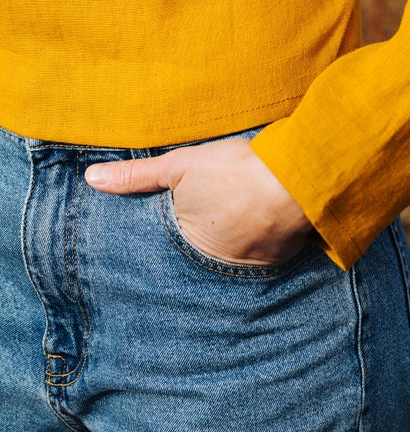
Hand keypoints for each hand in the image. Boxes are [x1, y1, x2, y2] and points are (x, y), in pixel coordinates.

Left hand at [84, 139, 313, 265]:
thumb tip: (92, 179)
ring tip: (229, 233)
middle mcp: (216, 264)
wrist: (296, 178)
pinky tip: (259, 232)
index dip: (169, 236)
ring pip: (231, 262)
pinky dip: (258, 248)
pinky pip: (261, 259)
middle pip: (199, 259)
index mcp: (187, 242)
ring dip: (230, 250)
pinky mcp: (279, 260)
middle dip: (198, 250)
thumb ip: (136, 175)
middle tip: (204, 232)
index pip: (165, 250)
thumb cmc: (235, 170)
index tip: (174, 228)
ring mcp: (249, 266)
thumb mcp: (180, 165)